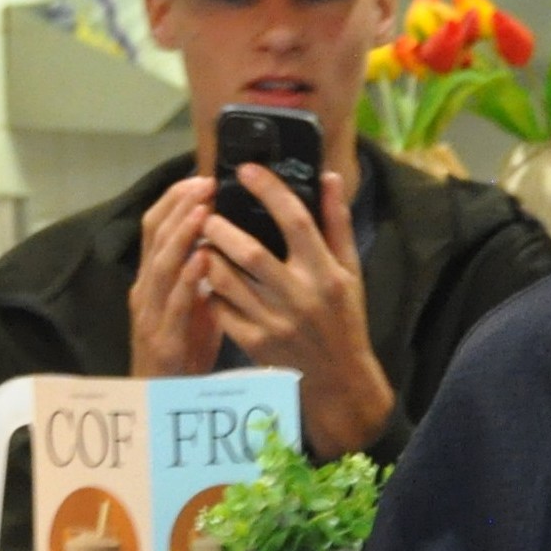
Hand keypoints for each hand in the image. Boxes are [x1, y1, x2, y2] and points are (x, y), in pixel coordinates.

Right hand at [128, 176, 225, 378]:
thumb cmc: (185, 351)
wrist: (164, 399)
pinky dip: (188, 280)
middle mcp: (147, 289)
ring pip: (161, 264)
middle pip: (155, 237)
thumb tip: (225, 243)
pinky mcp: (163, 338)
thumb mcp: (195, 305)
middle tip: (206, 182)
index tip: (201, 178)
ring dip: (182, 235)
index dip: (176, 201)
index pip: (157, 228)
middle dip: (179, 206)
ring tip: (204, 209)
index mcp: (154, 278)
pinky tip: (204, 262)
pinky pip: (175, 304)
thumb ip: (204, 276)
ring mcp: (151, 313)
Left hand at [198, 166, 396, 458]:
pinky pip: (220, 308)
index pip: (295, 220)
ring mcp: (274, 322)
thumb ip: (336, 223)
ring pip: (227, 279)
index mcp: (325, 273)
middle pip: (250, 251)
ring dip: (208, 255)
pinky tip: (206, 275)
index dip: (269, 190)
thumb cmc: (344, 320)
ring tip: (200, 240)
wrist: (340, 380)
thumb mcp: (350, 271)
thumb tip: (326, 177)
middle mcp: (299, 296)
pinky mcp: (254, 343)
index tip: (246, 170)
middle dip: (220, 226)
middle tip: (206, 212)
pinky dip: (209, 288)